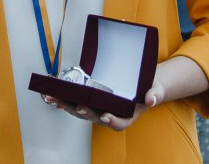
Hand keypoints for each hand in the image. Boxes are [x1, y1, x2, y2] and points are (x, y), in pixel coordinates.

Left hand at [43, 80, 165, 130]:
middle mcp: (110, 115)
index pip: (119, 123)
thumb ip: (154, 95)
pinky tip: (53, 96)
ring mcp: (98, 109)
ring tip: (55, 99)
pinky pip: (75, 102)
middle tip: (78, 106)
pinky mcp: (89, 102)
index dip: (112, 121)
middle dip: (84, 112)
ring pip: (81, 111)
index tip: (106, 116)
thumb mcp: (156, 90)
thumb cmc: (148, 89)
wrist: (142, 85)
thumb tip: (150, 99)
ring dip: (67, 106)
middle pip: (95, 117)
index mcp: (126, 116)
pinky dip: (64, 100)